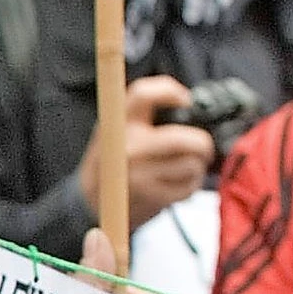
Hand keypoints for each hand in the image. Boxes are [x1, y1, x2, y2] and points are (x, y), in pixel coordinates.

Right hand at [79, 76, 213, 232]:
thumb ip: (140, 114)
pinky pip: (190, 186)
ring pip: (192, 163)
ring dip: (195, 167)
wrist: (90, 202)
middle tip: (200, 148)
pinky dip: (190, 185)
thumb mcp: (113, 130)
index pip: (143, 94)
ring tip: (179, 169)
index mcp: (115, 124)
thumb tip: (185, 102)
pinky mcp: (151, 196)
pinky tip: (175, 185)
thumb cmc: (112, 161)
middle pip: (185, 139)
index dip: (170, 91)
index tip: (184, 100)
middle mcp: (125, 147)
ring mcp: (138, 174)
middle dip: (201, 144)